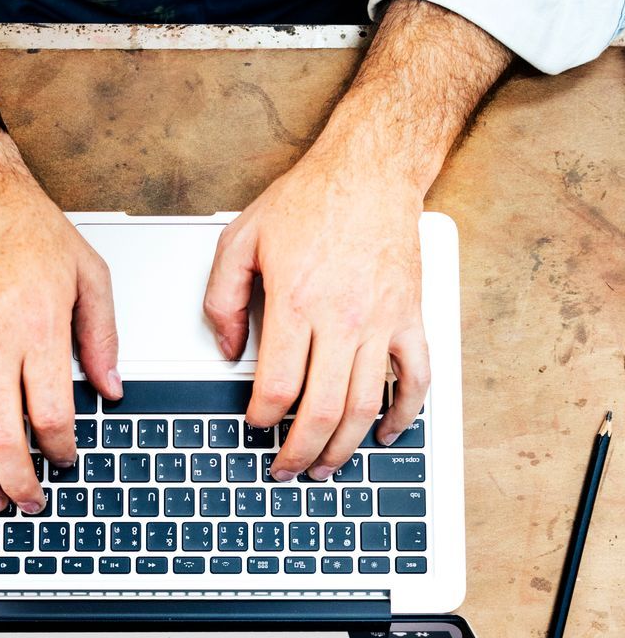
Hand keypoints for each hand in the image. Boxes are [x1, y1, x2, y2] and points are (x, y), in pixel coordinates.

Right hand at [0, 127, 121, 511]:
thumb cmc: (26, 229)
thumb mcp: (87, 274)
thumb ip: (102, 337)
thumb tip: (110, 390)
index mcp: (37, 326)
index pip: (51, 414)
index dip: (60, 451)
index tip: (64, 461)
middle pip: (2, 437)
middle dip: (18, 481)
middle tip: (29, 501)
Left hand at [203, 146, 430, 480]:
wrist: (371, 167)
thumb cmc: (308, 200)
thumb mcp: (240, 240)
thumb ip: (222, 301)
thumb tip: (226, 352)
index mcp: (296, 302)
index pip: (277, 386)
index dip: (262, 420)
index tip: (254, 428)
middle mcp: (342, 317)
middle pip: (323, 409)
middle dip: (300, 451)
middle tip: (285, 470)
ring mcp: (382, 320)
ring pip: (366, 404)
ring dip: (345, 447)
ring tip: (325, 468)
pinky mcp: (410, 317)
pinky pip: (415, 377)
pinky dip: (404, 414)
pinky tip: (386, 435)